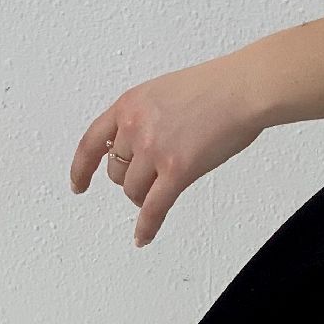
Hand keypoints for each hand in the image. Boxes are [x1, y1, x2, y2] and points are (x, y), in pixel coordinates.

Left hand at [70, 49, 267, 246]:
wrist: (244, 88)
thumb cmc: (218, 86)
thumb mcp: (164, 91)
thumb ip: (145, 116)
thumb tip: (142, 144)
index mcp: (129, 104)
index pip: (92, 142)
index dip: (82, 168)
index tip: (78, 185)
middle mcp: (135, 127)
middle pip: (116, 172)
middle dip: (131, 179)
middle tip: (150, 179)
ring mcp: (154, 150)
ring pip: (134, 190)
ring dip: (145, 196)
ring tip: (163, 191)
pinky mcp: (176, 171)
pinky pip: (154, 208)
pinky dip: (146, 226)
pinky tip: (143, 237)